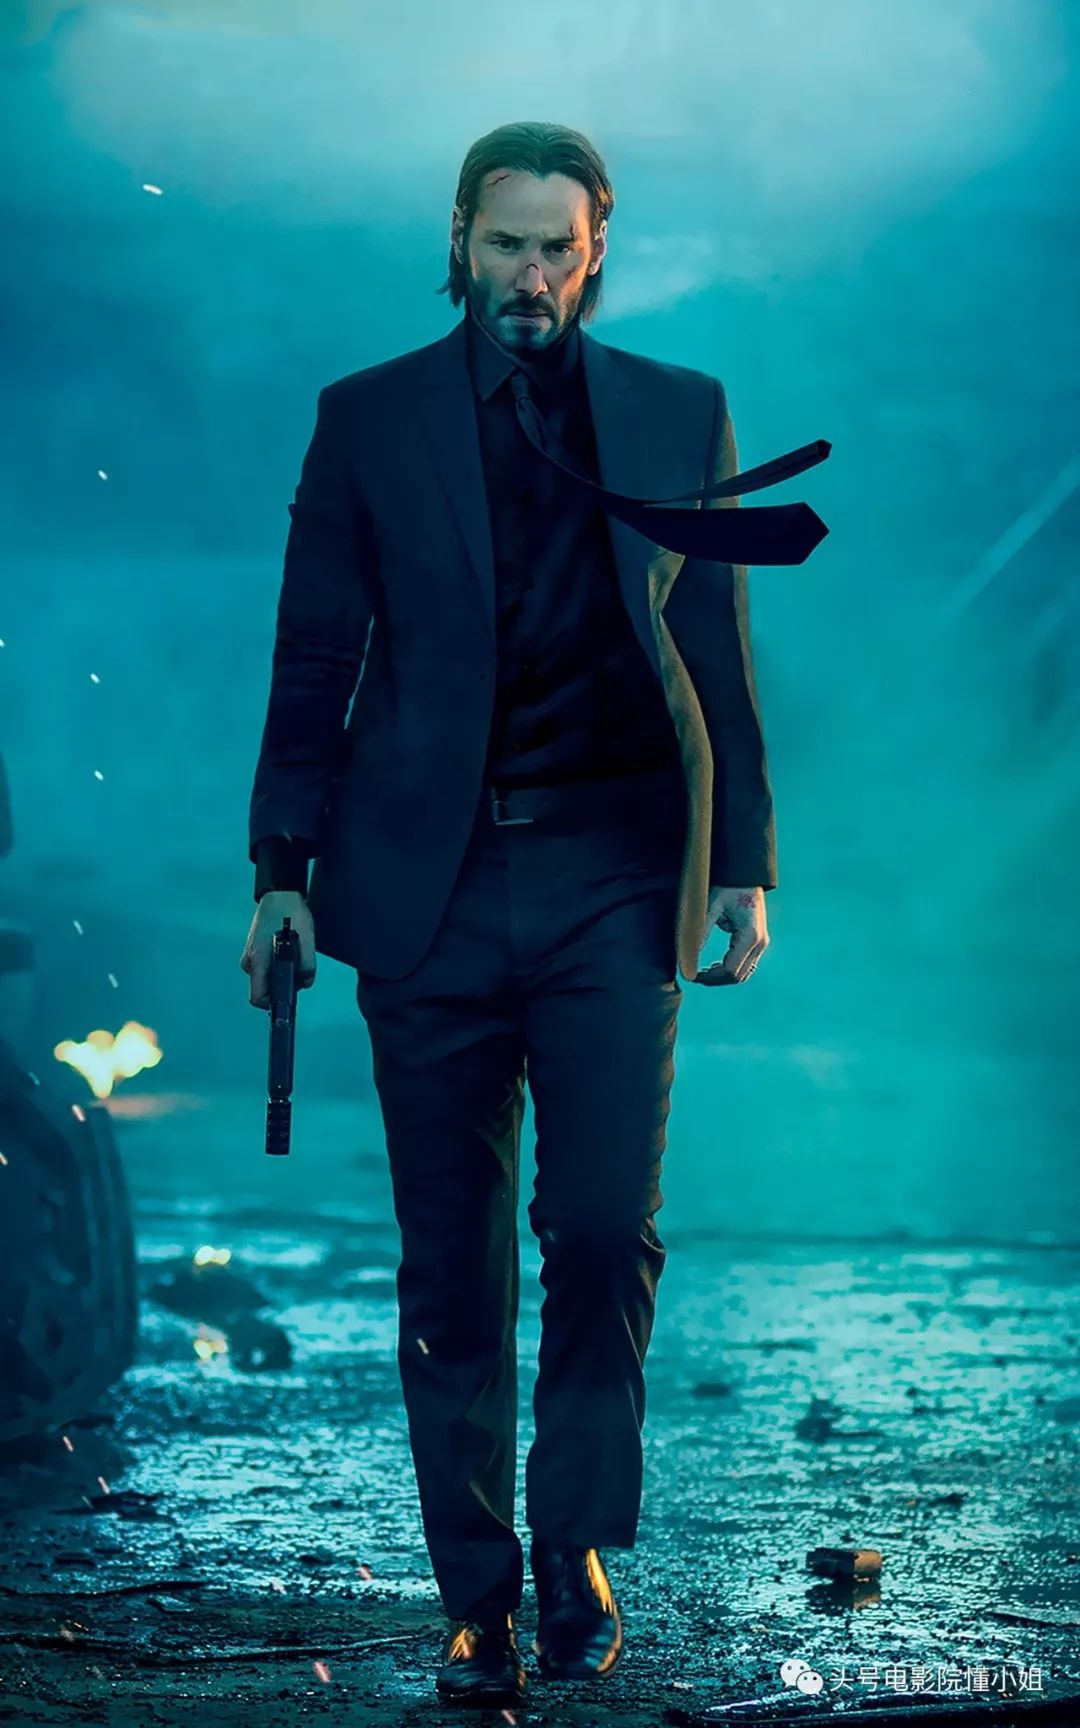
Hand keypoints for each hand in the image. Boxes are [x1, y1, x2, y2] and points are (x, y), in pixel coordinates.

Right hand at [239, 890, 316, 1009]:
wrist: (280, 894)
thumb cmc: (291, 913)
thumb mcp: (307, 939)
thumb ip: (307, 965)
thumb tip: (305, 983)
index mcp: (258, 959)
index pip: (257, 997)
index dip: (272, 1004)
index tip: (288, 1000)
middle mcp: (250, 961)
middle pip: (265, 989)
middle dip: (283, 986)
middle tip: (300, 971)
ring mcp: (251, 956)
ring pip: (267, 978)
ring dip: (283, 974)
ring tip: (296, 955)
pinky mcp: (255, 952)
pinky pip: (267, 968)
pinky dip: (279, 966)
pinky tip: (290, 952)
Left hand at [694, 886, 768, 985]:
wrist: (745, 874)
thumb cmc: (727, 887)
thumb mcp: (711, 907)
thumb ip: (700, 932)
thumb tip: (686, 955)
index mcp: (749, 937)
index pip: (730, 970)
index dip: (710, 978)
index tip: (692, 975)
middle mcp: (760, 943)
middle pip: (738, 976)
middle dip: (715, 979)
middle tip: (694, 975)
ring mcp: (762, 943)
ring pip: (744, 973)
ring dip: (723, 976)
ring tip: (702, 972)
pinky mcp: (758, 941)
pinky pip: (746, 964)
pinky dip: (731, 969)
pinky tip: (715, 965)